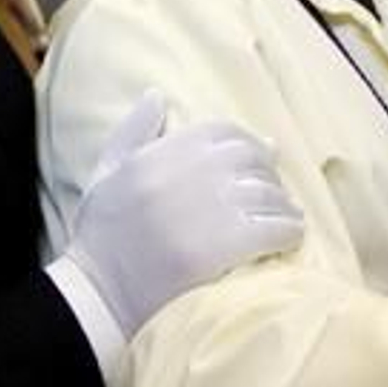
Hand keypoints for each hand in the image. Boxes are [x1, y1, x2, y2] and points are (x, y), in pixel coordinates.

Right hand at [62, 91, 304, 335]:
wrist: (98, 292)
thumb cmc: (101, 234)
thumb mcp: (107, 171)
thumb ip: (134, 130)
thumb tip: (157, 94)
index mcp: (163, 151)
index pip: (223, 130)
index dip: (247, 142)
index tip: (258, 157)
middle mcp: (191, 172)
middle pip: (252, 159)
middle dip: (268, 174)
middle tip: (274, 191)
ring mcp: (211, 208)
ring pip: (268, 194)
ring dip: (283, 205)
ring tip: (287, 216)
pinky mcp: (225, 246)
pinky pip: (274, 229)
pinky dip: (288, 231)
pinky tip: (290, 237)